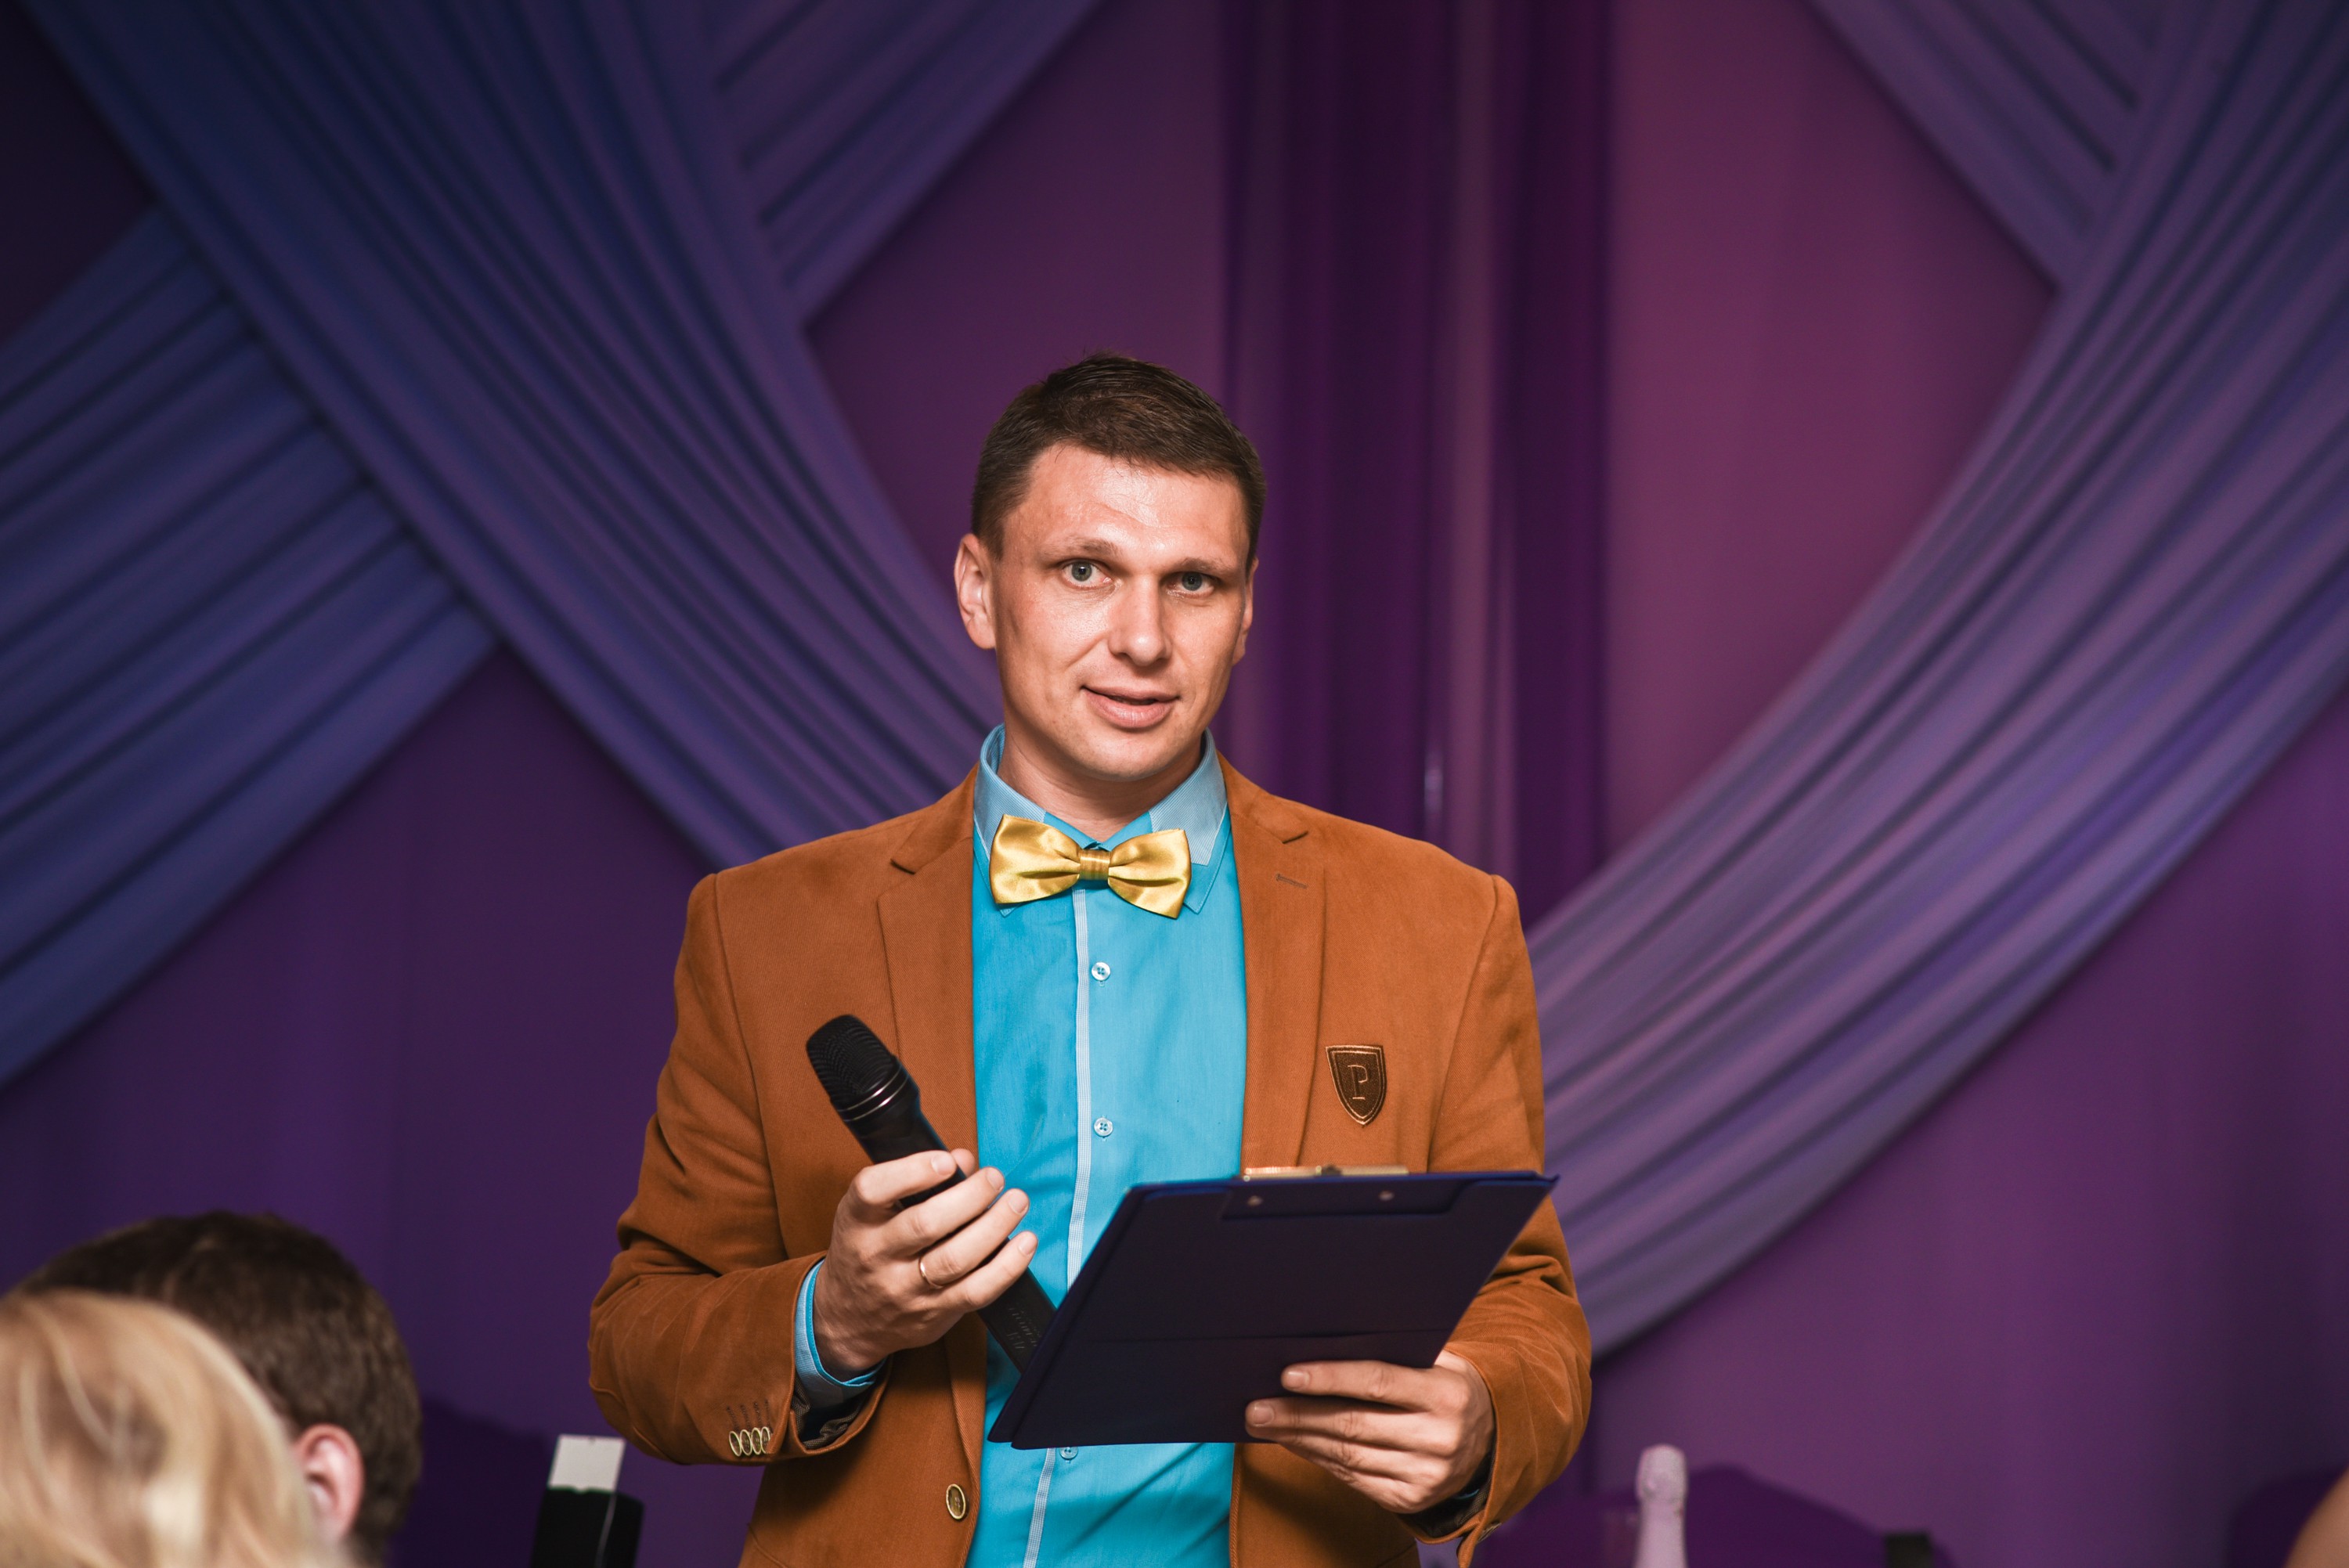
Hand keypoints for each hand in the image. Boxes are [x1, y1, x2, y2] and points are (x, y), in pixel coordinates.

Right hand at [810, 1149, 1037, 1373]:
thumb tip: (965, 1161)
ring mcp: (905, 1289)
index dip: (912, 1172)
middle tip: (994, 1178)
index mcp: (857, 1221)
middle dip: (969, 1197)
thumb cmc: (868, 1248)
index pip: (873, 1191)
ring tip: (1016, 1202)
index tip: (947, 1161)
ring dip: (995, 1226)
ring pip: (954, 1259)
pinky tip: (1026, 1243)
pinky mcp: (933, 1314)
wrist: (849, 1320)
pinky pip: (976, 1291)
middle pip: (925, 1224)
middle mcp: (876, 1256)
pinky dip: (1007, 1267)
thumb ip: (915, 1181)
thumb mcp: (873, 1210)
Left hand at [1243, 1350, 1493, 1515]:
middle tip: (1256, 1406)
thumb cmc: (1446, 1383)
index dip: (1330, 1378)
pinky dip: (1319, 1459)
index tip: (1287, 1374)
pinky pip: (1353, 1479)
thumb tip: (1320, 1339)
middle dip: (1298, 1414)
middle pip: (1353, 1425)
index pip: (1378, 1382)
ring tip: (1266, 1423)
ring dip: (1300, 1439)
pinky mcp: (1412, 1500)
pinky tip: (1296, 1442)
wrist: (1490, 1437)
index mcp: (1446, 1393)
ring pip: (1347, 1456)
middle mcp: (1439, 1438)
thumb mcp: (1437, 1360)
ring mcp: (1426, 1475)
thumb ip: (1392, 1352)